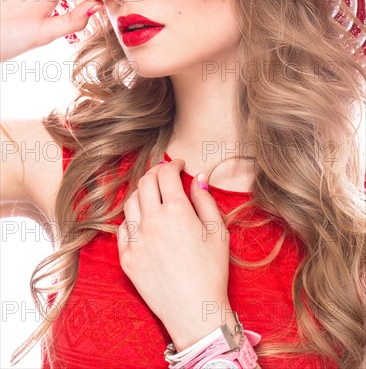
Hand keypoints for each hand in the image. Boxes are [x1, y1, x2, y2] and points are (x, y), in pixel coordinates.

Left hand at [117, 159, 233, 349]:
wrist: (194, 312)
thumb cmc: (212, 272)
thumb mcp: (218, 231)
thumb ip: (205, 200)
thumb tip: (196, 178)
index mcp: (177, 211)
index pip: (166, 174)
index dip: (173, 164)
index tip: (179, 166)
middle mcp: (152, 221)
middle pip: (145, 182)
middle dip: (156, 172)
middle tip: (165, 175)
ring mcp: (136, 240)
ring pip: (130, 202)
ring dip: (142, 192)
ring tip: (153, 196)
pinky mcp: (126, 258)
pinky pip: (122, 228)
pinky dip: (132, 219)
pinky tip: (143, 222)